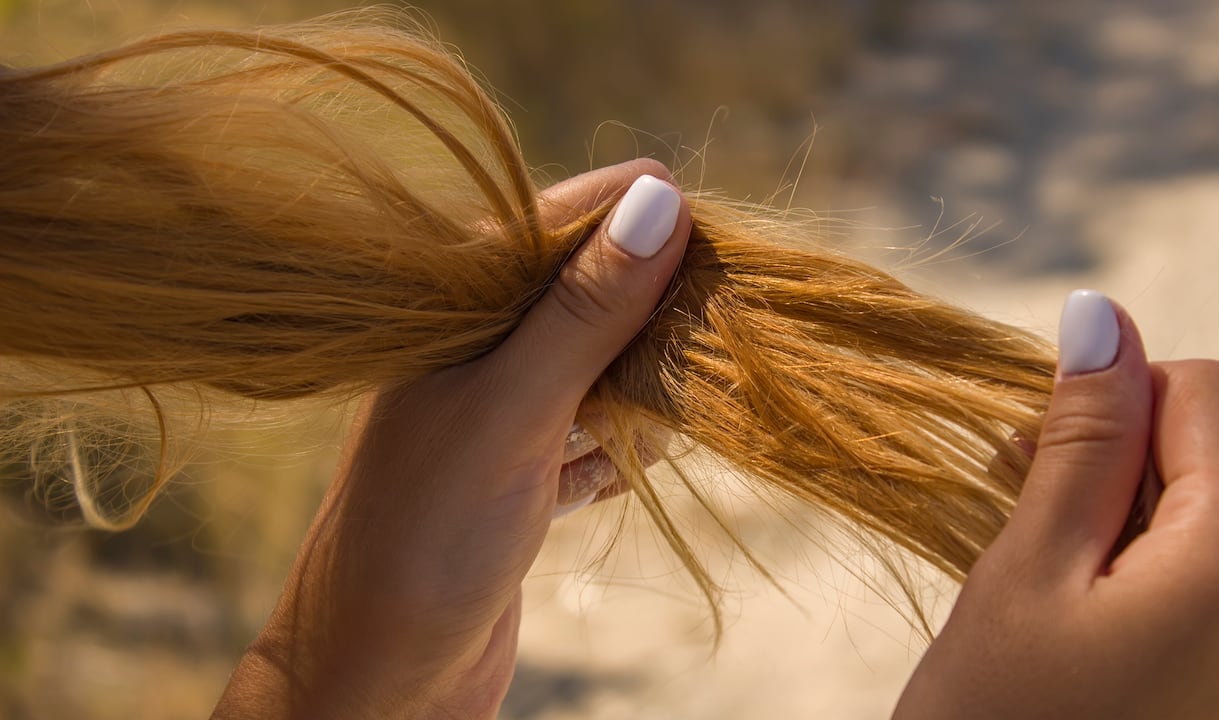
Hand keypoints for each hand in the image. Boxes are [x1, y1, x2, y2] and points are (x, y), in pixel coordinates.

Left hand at [212, 159, 691, 719]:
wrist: (379, 679)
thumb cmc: (425, 536)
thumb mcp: (512, 410)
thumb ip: (584, 310)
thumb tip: (661, 198)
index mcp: (449, 308)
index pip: (557, 223)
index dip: (638, 221)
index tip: (718, 234)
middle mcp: (473, 349)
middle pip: (589, 293)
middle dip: (653, 311)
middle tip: (711, 330)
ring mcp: (498, 412)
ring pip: (598, 366)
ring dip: (645, 386)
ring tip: (676, 406)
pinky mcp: (520, 473)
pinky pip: (593, 434)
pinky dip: (622, 447)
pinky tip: (637, 463)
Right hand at [894, 291, 1218, 718]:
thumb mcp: (1027, 574)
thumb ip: (1080, 441)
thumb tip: (1102, 315)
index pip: (1201, 390)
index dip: (1109, 405)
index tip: (1034, 464)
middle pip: (1215, 457)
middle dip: (1116, 471)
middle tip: (1026, 533)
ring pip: (1211, 522)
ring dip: (1123, 530)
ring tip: (1050, 595)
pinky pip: (1218, 588)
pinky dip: (1147, 584)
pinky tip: (1086, 631)